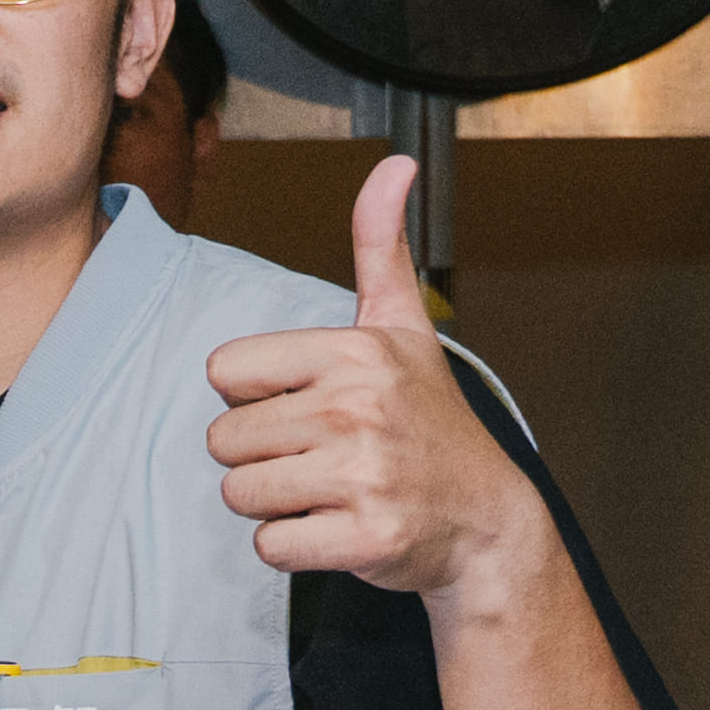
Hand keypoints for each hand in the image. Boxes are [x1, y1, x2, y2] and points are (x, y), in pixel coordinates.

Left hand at [208, 157, 545, 608]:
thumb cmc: (428, 419)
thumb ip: (382, 247)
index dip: (256, 396)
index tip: (312, 403)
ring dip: (274, 501)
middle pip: (223, 439)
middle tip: (326, 455)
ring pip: (239, 493)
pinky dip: (294, 546)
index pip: (224, 372)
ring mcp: (364, 474)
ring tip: (331, 489)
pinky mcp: (364, 537)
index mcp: (355, 352)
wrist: (485, 518)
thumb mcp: (405, 327)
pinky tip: (340, 527)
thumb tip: (395, 163)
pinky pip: (269, 545)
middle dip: (263, 454)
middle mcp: (358, 408)